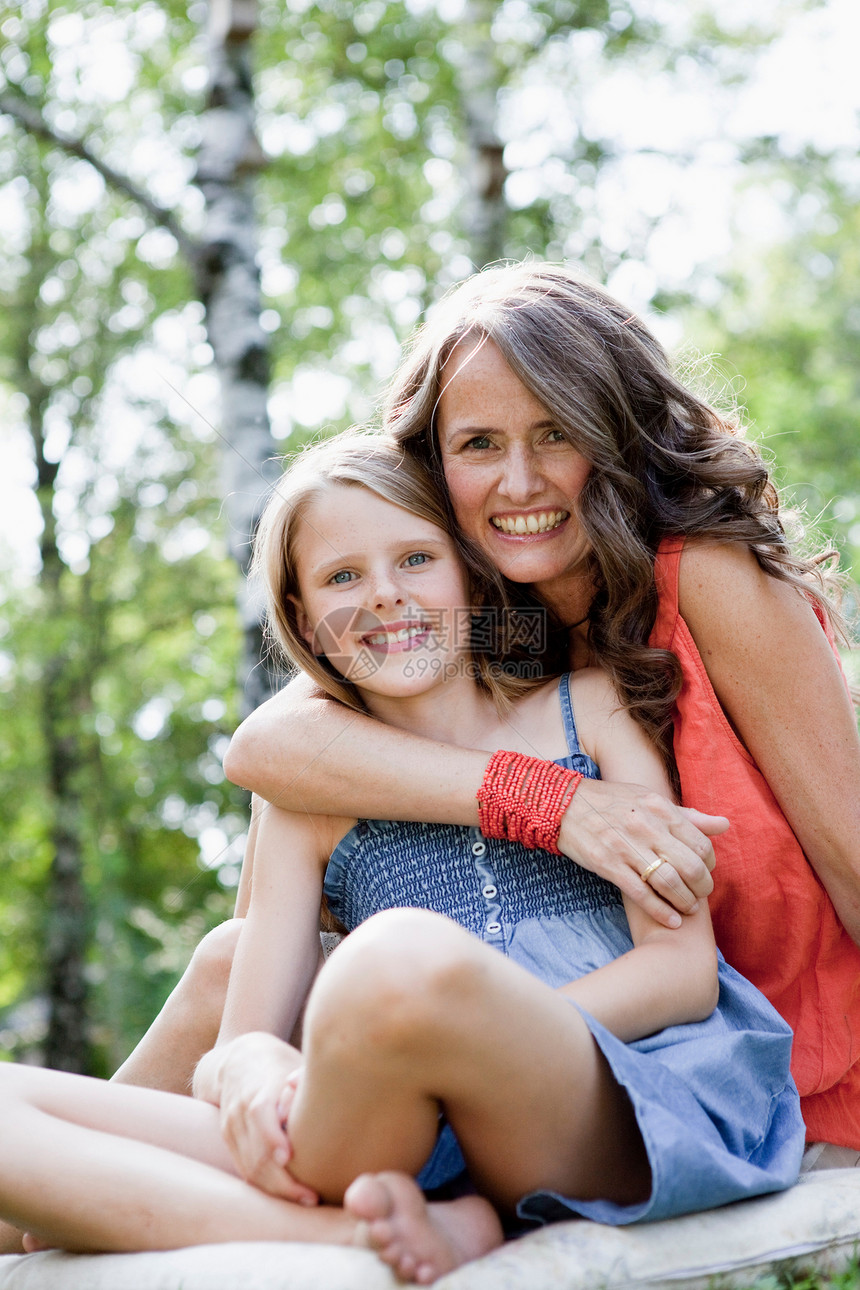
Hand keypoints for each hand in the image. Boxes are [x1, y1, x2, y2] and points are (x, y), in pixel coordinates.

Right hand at [204, 1032, 318, 1204]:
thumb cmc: (278, 1064)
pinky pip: (244, 1169)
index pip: (259, 1112)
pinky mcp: (229, 1140)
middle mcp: (240, 1110)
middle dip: (282, 1179)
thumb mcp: (292, 1062)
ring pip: (249, 1167)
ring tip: (305, 1199)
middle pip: (255, 1151)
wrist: (236, 1061)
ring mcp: (231, 1127)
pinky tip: (286, 1194)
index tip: (289, 1158)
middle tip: (312, 1195)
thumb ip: (303, 1079)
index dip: (272, 1137)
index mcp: (258, 1086)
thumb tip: (307, 1092)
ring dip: (276, 1189)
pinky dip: (264, 1185)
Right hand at [558, 779, 727, 927]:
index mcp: (659, 808)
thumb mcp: (649, 799)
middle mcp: (646, 827)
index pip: (701, 843)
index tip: (705, 871)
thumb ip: (687, 816)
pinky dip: (660, 911)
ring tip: (687, 908)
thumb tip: (723, 825)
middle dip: (702, 887)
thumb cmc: (611, 801)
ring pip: (669, 882)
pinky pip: (641, 893)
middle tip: (700, 894)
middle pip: (690, 866)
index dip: (710, 863)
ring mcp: (625, 847)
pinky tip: (671, 920)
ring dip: (684, 902)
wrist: (564, 804)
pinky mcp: (607, 864)